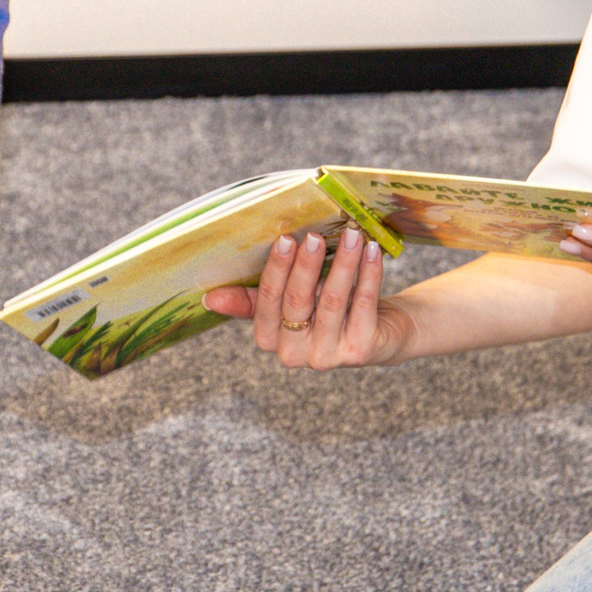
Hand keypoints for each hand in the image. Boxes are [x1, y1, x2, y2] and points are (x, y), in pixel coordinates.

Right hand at [205, 227, 410, 369]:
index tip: (284, 239)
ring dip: (342, 263)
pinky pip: (362, 305)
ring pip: (330, 301)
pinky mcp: (361, 350)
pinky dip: (368, 274)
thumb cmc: (328, 309)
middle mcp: (295, 354)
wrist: (382, 335)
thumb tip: (209, 297)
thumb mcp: (290, 303)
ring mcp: (329, 356)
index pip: (265, 304)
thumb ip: (254, 299)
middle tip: (315, 236)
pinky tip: (372, 251)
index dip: (275, 271)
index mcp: (270, 339)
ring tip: (351, 235)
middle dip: (305, 265)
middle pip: (296, 302)